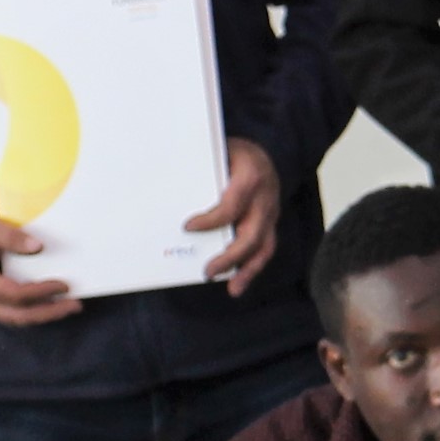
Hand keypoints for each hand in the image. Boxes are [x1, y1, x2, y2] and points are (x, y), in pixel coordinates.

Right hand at [0, 212, 81, 325]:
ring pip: (17, 319)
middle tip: (75, 305)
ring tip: (68, 307)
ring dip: (44, 315)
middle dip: (50, 312)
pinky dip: (33, 312)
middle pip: (20, 315)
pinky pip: (13, 315)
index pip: (15, 294)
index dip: (41, 291)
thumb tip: (37, 246)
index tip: (63, 285)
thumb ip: (9, 236)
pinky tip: (49, 306)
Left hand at [182, 138, 282, 294]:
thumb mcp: (219, 152)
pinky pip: (265, 249)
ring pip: (263, 246)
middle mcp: (265, 197)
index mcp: (250, 175)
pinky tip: (238, 283)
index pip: (232, 205)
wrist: (261, 153)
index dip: (211, 220)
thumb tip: (168, 188)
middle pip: (252, 233)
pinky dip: (252, 268)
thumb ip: (204, 171)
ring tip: (233, 288)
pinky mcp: (270, 225)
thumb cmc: (233, 155)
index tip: (188, 227)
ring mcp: (271, 213)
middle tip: (208, 270)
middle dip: (230, 256)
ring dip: (248, 270)